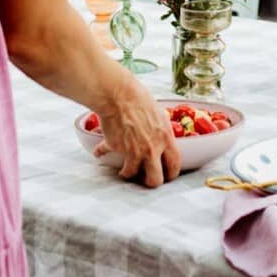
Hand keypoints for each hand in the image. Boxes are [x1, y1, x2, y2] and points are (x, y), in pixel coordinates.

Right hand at [94, 70, 180, 186]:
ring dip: (127, 172)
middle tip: (146, 179)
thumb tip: (162, 140)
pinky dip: (103, 155)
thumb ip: (161, 132)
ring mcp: (134, 151)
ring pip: (132, 174)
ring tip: (125, 169)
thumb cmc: (139, 98)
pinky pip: (110, 158)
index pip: (175, 164)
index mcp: (165, 137)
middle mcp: (152, 148)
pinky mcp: (117, 148)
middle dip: (151, 182)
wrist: (119, 94)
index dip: (171, 173)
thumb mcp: (159, 114)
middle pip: (155, 180)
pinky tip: (101, 153)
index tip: (167, 176)